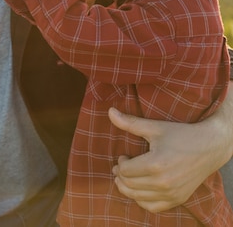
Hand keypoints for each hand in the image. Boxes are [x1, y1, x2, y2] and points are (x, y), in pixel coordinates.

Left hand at [108, 103, 232, 212]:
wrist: (209, 147)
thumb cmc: (181, 135)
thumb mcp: (155, 127)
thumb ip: (130, 123)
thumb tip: (110, 112)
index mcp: (155, 164)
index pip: (125, 171)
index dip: (120, 164)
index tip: (124, 156)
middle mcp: (163, 183)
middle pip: (129, 185)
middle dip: (120, 176)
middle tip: (121, 167)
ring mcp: (171, 194)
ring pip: (138, 198)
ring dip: (128, 188)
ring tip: (128, 177)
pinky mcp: (177, 199)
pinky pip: (152, 207)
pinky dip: (142, 200)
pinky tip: (140, 189)